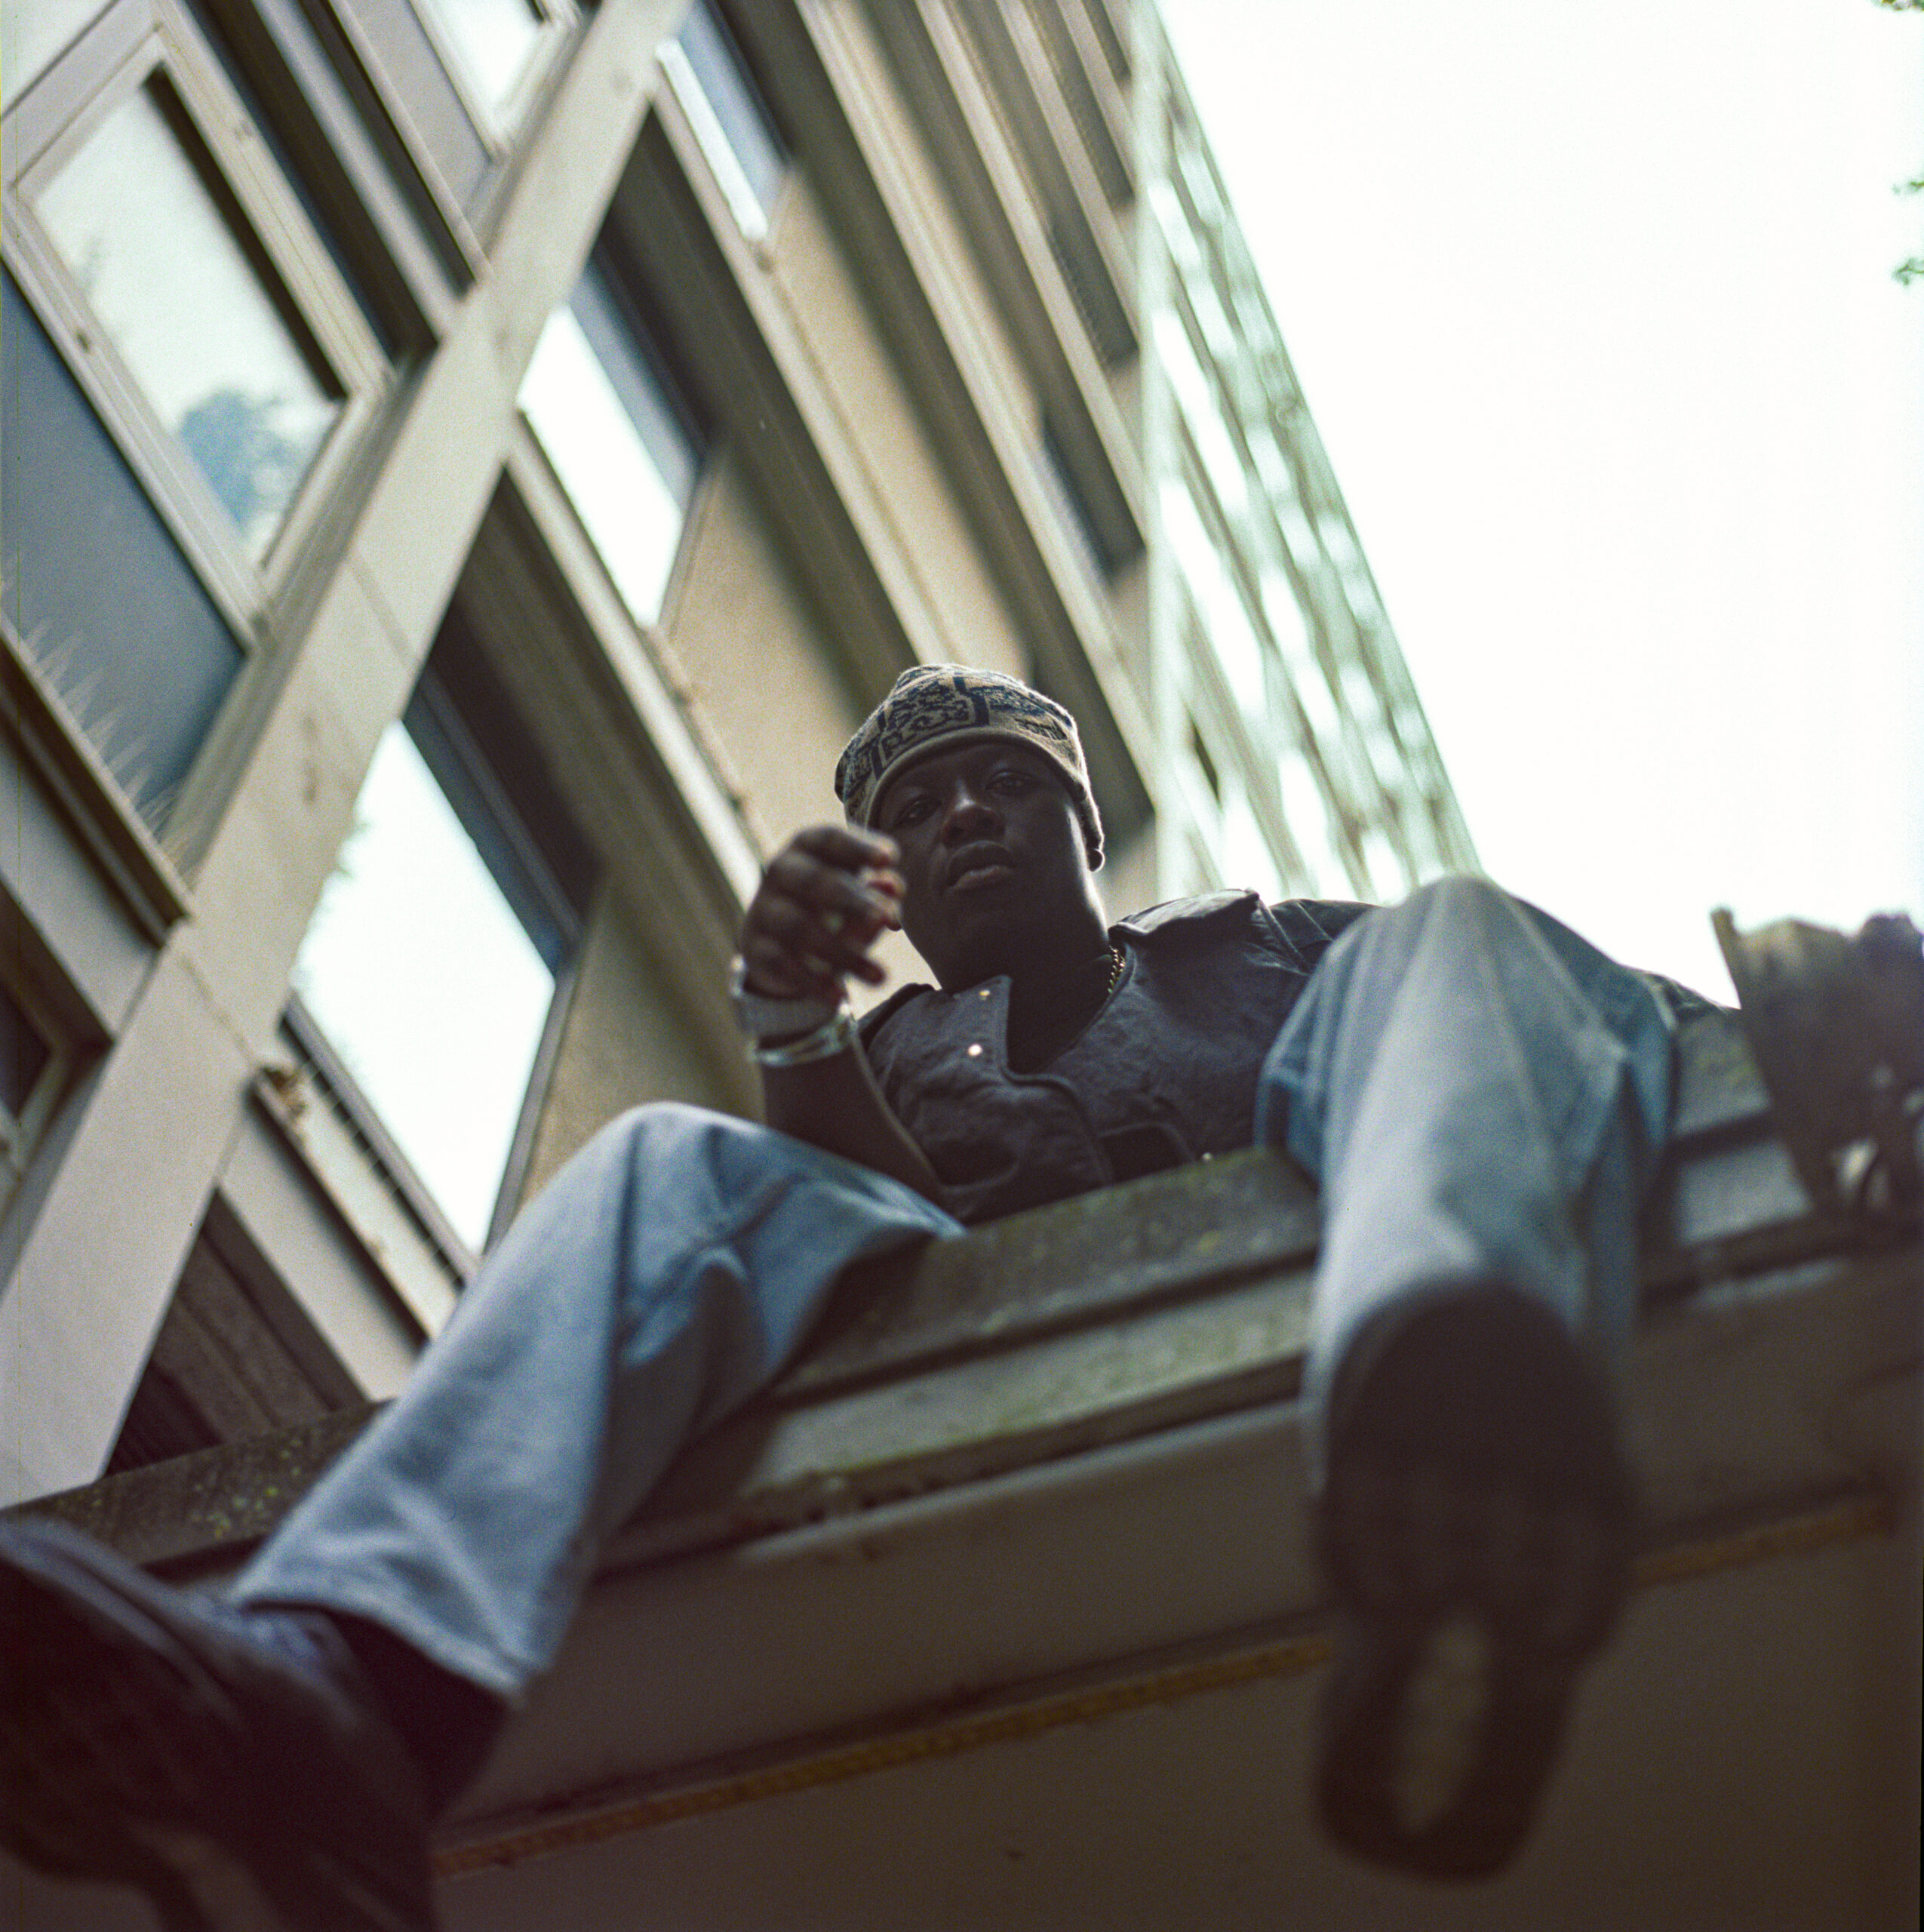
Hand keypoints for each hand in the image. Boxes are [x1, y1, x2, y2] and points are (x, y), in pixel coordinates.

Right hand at [739, 827, 902, 1003]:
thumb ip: (877, 894)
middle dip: (852, 899)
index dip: (858, 847)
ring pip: (799, 927)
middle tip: (887, 918)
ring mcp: (763, 909)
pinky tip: (840, 999)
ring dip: (842, 952)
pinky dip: (812, 982)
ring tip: (880, 976)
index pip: (831, 840)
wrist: (781, 947)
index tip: (888, 859)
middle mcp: (780, 872)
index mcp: (808, 848)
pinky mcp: (755, 947)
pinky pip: (782, 964)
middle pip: (814, 881)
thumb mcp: (858, 899)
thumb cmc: (832, 909)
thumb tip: (892, 886)